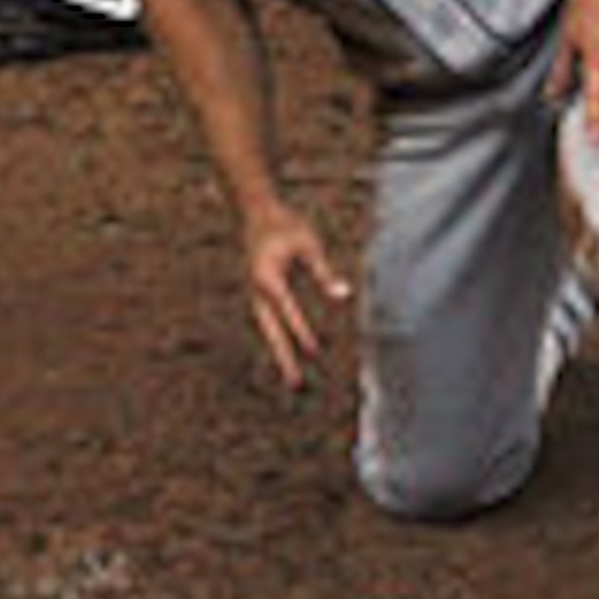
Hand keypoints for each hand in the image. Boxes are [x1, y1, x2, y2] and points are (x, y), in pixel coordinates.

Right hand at [238, 197, 350, 391]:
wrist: (256, 213)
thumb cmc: (286, 226)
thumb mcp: (309, 244)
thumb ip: (324, 272)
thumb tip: (344, 296)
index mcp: (267, 277)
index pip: (286, 308)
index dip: (301, 330)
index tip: (314, 351)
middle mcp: (257, 291)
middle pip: (270, 331)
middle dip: (284, 357)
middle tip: (296, 384)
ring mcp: (255, 295)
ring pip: (267, 331)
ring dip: (281, 355)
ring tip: (294, 381)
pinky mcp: (260, 296)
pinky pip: (269, 324)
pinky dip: (279, 341)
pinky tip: (290, 357)